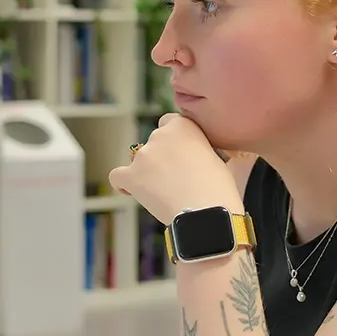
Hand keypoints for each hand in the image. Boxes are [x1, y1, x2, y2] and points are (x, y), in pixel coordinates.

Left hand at [109, 113, 240, 224]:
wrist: (207, 212)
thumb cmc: (218, 189)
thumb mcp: (216, 159)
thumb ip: (199, 150)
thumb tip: (196, 158)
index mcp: (183, 127)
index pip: (169, 122)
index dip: (173, 139)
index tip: (180, 153)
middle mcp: (160, 136)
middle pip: (154, 143)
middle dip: (162, 157)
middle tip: (176, 177)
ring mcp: (143, 156)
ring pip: (138, 161)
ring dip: (146, 172)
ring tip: (163, 192)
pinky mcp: (131, 176)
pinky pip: (117, 176)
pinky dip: (124, 184)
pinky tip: (133, 191)